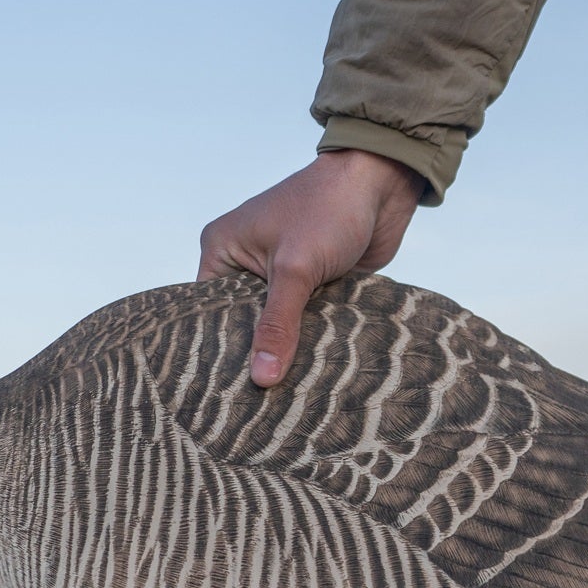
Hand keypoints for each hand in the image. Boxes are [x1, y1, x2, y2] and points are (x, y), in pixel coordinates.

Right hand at [197, 150, 425, 386]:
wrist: (381, 183)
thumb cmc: (328, 208)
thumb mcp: (295, 269)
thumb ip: (278, 324)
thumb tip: (262, 378)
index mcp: (223, 250)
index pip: (206, 312)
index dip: (217, 348)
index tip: (224, 390)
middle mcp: (245, 264)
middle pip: (242, 324)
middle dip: (255, 354)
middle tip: (256, 404)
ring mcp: (280, 276)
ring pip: (276, 327)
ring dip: (287, 350)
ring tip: (283, 398)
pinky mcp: (312, 286)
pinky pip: (304, 323)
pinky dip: (310, 341)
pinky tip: (311, 375)